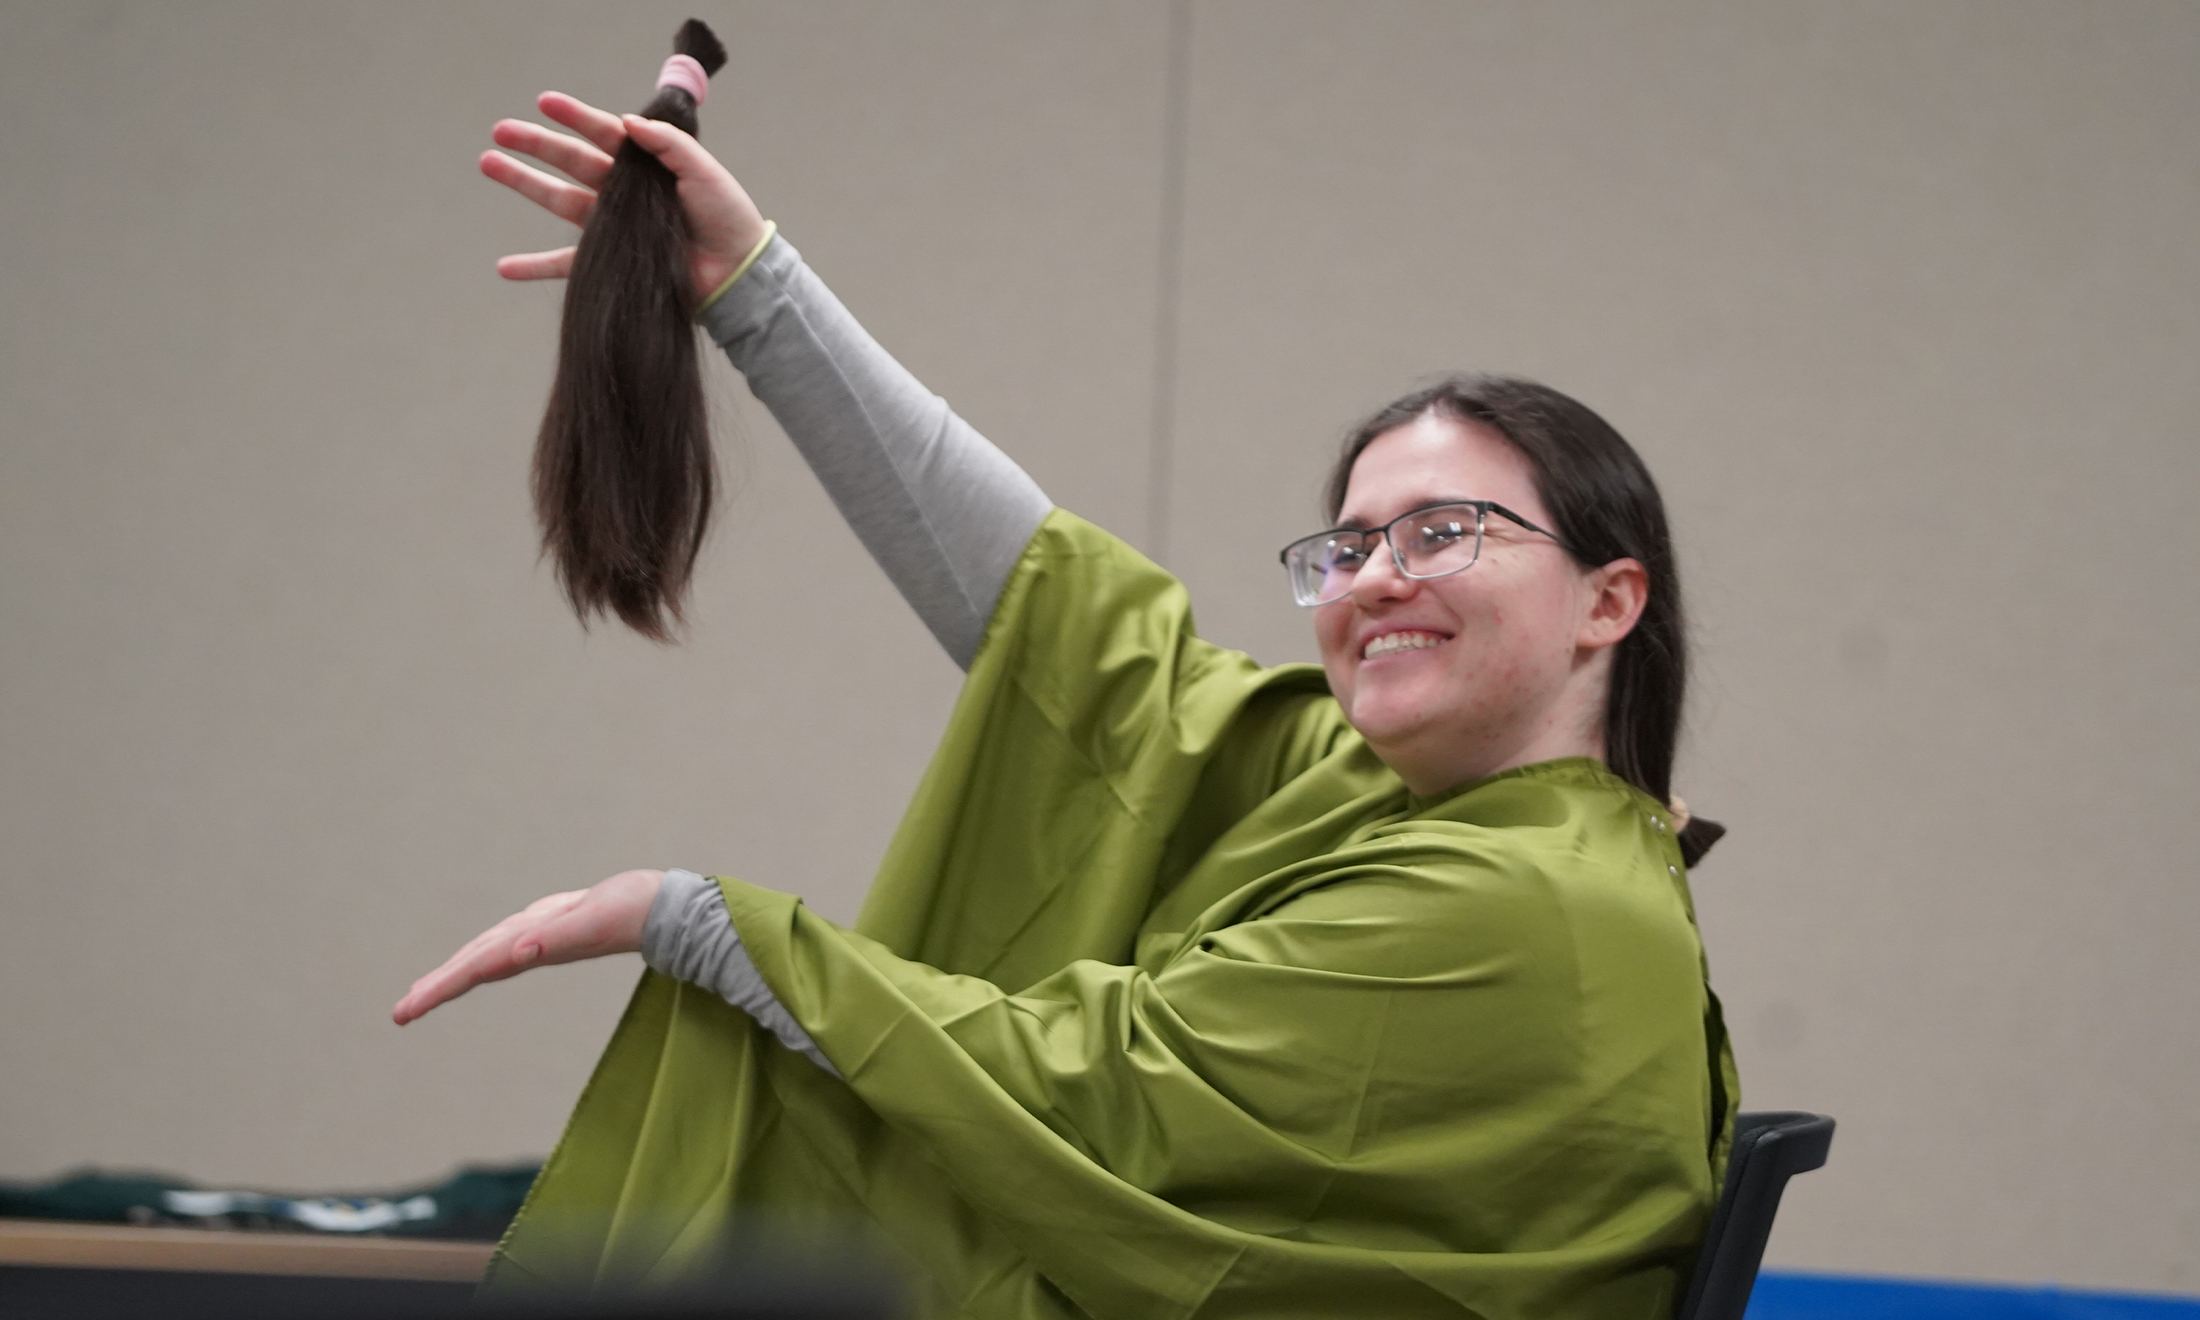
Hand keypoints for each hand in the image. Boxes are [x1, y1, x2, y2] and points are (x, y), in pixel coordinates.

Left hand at [391, 868, 663, 1025]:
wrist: (672, 910)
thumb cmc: (635, 911)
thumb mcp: (592, 922)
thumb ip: (557, 938)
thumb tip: (518, 954)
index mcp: (533, 946)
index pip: (473, 968)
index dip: (437, 989)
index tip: (404, 1012)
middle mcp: (534, 944)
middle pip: (475, 966)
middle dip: (437, 988)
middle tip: (401, 1013)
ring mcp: (546, 937)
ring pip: (491, 956)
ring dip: (459, 973)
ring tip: (430, 990)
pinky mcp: (560, 926)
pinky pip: (514, 942)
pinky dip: (491, 953)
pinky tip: (488, 958)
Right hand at [481, 91, 769, 302]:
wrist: (738, 273)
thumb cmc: (727, 217)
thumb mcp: (704, 171)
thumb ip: (668, 144)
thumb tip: (628, 121)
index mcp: (644, 165)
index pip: (603, 133)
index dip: (575, 117)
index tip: (545, 101)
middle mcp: (623, 192)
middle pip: (571, 162)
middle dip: (535, 146)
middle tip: (500, 131)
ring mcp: (613, 227)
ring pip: (560, 201)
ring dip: (524, 184)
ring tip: (489, 164)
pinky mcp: (610, 263)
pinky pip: (565, 265)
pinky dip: (535, 266)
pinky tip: (505, 266)